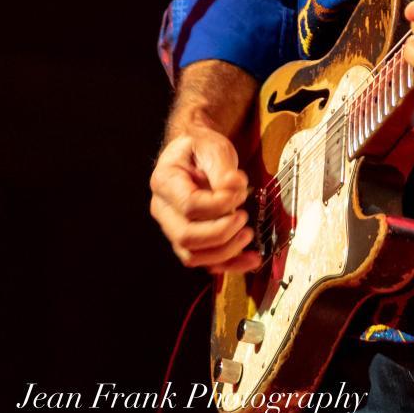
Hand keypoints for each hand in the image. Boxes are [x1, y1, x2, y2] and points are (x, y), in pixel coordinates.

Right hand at [149, 124, 261, 273]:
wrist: (196, 153)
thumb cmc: (200, 149)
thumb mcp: (213, 148)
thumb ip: (223, 168)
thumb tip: (233, 186)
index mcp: (165, 182)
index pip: (189, 205)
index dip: (218, 206)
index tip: (239, 195)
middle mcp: (163, 209)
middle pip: (186, 237)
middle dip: (221, 233)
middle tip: (243, 218)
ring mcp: (173, 228)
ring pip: (193, 255)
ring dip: (225, 251)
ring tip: (247, 234)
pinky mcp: (189, 241)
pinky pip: (205, 261)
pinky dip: (229, 264)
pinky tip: (250, 258)